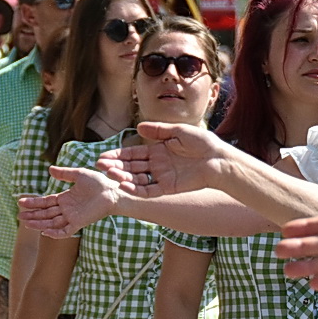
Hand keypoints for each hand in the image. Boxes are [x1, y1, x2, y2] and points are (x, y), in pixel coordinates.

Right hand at [16, 165, 118, 237]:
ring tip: (26, 223)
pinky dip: (55, 233)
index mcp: (66, 198)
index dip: (34, 203)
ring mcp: (73, 217)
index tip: (21, 201)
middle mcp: (67, 209)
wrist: (113, 191)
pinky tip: (45, 232)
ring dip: (39, 223)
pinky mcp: (80, 222)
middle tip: (19, 215)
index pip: (46, 202)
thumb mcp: (79, 175)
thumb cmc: (99, 183)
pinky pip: (66, 231)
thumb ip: (64, 174)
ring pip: (52, 222)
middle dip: (33, 215)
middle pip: (46, 213)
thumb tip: (49, 169)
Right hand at [100, 121, 238, 195]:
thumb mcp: (178, 131)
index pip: (133, 155)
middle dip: (115, 167)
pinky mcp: (169, 188)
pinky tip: (123, 186)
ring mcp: (162, 177)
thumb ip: (158, 131)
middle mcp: (158, 165)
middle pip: (132, 167)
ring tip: (108, 174)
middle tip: (99, 165)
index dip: (118, 155)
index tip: (102, 156)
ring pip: (137, 179)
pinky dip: (136, 189)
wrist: (219, 159)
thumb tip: (138, 128)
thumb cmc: (202, 143)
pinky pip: (149, 191)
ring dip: (122, 178)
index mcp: (159, 151)